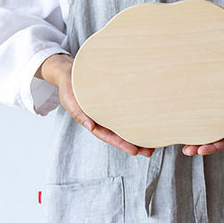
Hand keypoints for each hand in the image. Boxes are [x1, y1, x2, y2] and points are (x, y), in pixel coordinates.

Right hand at [38, 53, 154, 157]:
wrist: (69, 71)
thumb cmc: (69, 85)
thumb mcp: (69, 98)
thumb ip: (78, 113)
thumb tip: (90, 127)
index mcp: (91, 120)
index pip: (108, 135)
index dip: (121, 143)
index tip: (134, 151)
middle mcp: (102, 117)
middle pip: (120, 133)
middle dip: (134, 143)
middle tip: (150, 151)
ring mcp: (109, 109)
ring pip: (126, 123)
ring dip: (139, 132)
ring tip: (155, 141)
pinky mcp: (114, 99)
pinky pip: (127, 109)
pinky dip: (137, 115)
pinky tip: (149, 119)